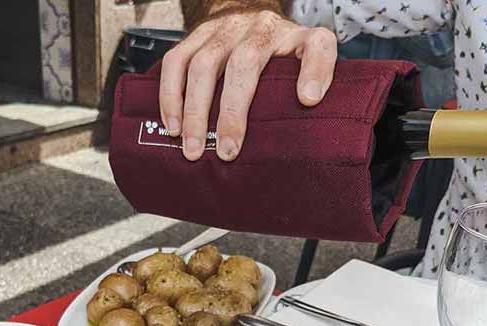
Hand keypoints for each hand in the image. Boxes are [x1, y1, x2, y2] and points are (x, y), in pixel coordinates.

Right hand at [159, 11, 336, 161]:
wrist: (246, 11)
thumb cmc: (276, 52)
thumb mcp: (302, 62)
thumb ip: (314, 81)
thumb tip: (308, 103)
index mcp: (294, 37)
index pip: (315, 46)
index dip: (315, 70)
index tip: (308, 99)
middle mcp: (260, 27)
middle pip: (244, 63)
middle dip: (233, 112)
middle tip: (228, 151)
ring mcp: (224, 30)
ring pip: (203, 65)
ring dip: (195, 111)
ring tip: (193, 148)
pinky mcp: (196, 35)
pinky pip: (177, 62)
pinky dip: (171, 97)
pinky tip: (173, 126)